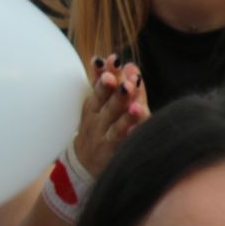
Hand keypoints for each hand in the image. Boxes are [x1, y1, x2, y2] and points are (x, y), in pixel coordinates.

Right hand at [71, 54, 149, 177]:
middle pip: (105, 105)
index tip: (109, 60)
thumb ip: (114, 86)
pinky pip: (125, 148)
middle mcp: (97, 122)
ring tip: (136, 107)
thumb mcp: (99, 106)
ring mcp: (106, 140)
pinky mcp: (116, 155)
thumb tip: (130, 65)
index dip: (102, 74)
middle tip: (121, 82)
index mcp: (93, 107)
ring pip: (117, 128)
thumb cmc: (98, 129)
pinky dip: (132, 140)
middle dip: (112, 93)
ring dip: (126, 117)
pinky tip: (140, 132)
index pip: (98, 87)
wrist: (85, 166)